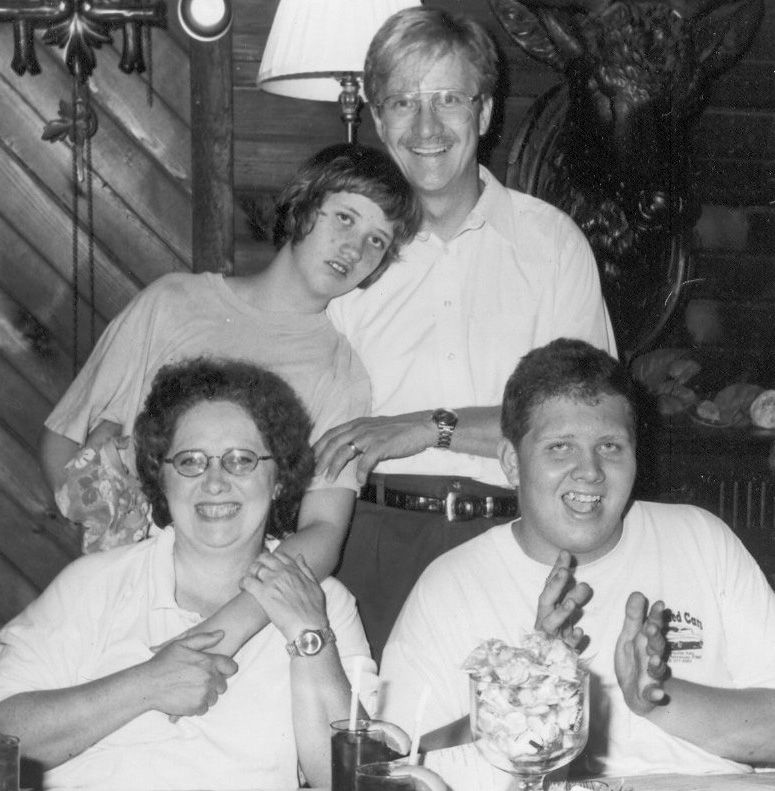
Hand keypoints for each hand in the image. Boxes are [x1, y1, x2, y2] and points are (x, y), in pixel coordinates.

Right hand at [144, 631, 237, 716]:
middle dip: (214, 683)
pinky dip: (197, 705)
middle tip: (199, 680)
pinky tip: (187, 697)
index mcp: (208, 662)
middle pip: (223, 685)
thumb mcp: (182, 643)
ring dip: (206, 695)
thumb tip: (222, 633)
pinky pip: (203, 708)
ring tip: (191, 689)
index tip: (218, 670)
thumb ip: (204, 638)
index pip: (230, 667)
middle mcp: (209, 679)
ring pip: (213, 697)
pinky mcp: (195, 708)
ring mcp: (203, 695)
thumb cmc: (163, 663)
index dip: (225, 668)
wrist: (146, 685)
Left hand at [239, 551, 327, 641]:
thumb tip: (299, 556)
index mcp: (294, 570)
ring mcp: (272, 581)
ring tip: (248, 581)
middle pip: (264, 558)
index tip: (267, 565)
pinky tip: (243, 587)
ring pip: (254, 568)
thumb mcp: (315, 585)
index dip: (270, 558)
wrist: (308, 626)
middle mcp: (282, 572)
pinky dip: (242, 582)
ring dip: (249, 572)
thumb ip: (305, 569)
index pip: (278, 555)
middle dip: (258, 562)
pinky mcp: (263, 594)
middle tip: (255, 572)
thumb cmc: (313, 610)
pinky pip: (247, 581)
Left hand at [313, 414, 435, 485]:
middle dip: (321, 458)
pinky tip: (360, 482)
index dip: (319, 446)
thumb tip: (349, 450)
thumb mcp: (375, 429)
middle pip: (333, 443)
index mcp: (357, 423)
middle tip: (315, 472)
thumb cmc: (399, 431)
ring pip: (344, 451)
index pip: (332, 433)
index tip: (311, 458)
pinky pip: (365, 462)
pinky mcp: (381, 446)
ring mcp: (370, 436)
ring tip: (329, 479)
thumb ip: (361, 436)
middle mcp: (360, 428)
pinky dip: (360, 473)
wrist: (421, 428)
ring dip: (334, 466)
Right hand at [535, 550, 591, 648]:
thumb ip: (571, 597)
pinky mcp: (556, 653)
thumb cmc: (558, 633)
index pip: (550, 585)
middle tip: (564, 571)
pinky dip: (571, 640)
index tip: (565, 553)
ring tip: (571, 603)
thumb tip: (584, 584)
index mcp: (547, 607)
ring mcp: (548, 636)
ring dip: (561, 612)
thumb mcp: (565, 613)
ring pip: (551, 623)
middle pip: (546, 600)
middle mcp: (544, 619)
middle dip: (554, 586)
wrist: (549, 664)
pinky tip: (580, 633)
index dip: (556, 569)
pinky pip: (563, 647)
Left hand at [615, 592, 668, 715]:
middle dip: (654, 637)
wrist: (638, 693)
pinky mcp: (649, 694)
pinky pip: (653, 694)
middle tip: (651, 627)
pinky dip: (656, 694)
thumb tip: (637, 593)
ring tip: (655, 659)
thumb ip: (633, 617)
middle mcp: (653, 657)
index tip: (659, 604)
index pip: (653, 626)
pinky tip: (658, 694)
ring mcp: (652, 676)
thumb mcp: (629, 636)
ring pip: (656, 668)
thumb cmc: (634, 659)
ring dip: (657, 664)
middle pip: (656, 645)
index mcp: (647, 642)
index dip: (655, 616)